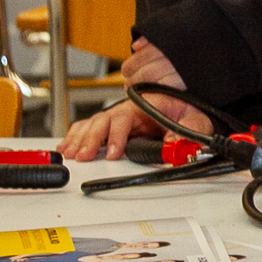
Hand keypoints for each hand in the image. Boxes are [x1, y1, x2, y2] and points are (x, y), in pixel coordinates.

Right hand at [63, 37, 187, 160]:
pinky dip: (75, 136)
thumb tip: (176, 146)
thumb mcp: (194, 119)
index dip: (117, 136)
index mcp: (143, 107)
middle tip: (86, 156)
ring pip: (92, 124)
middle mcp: (126, 111)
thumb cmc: (184, 110)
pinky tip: (67, 147)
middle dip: (92, 139)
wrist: (181, 105)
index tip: (114, 153)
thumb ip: (188, 131)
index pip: (124, 119)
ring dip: (79, 139)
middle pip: (102, 121)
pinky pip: (87, 127)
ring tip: (72, 154)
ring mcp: (115, 118)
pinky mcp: (109, 126)